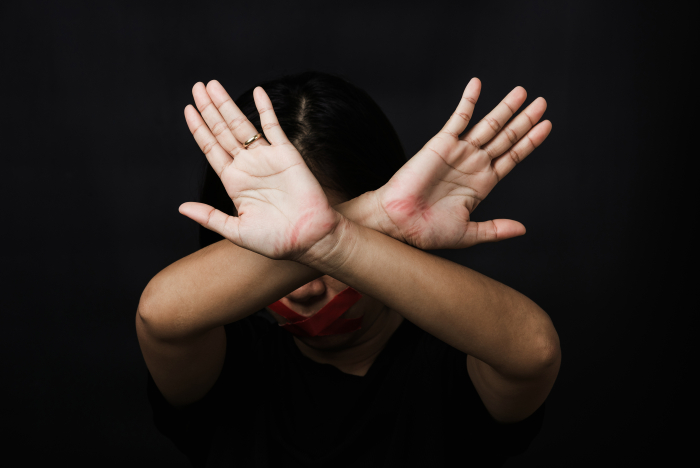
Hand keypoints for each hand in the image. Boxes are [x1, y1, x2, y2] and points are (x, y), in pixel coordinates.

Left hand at [178, 82, 340, 261]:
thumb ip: (210, 217)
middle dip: (209, 109)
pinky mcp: (287, 154)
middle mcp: (248, 166)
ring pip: (243, 125)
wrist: (308, 238)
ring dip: (228, 105)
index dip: (199, 129)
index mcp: (234, 182)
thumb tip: (181, 207)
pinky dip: (265, 109)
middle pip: (223, 131)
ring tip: (213, 85)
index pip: (211, 148)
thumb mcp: (236, 231)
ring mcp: (267, 158)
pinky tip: (257, 92)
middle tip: (197, 87)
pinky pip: (274, 127)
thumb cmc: (275, 240)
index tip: (187, 110)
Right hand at [369, 78, 551, 249]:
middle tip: (542, 103)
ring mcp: (459, 152)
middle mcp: (473, 164)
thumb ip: (495, 230)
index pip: (513, 156)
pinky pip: (458, 117)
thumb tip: (521, 229)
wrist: (399, 223)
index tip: (547, 126)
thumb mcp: (469, 234)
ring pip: (488, 124)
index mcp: (483, 183)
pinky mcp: (441, 143)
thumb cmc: (427, 231)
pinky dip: (468, 100)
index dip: (531, 141)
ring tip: (522, 92)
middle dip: (525, 119)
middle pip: (506, 136)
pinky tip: (477, 84)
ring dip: (505, 108)